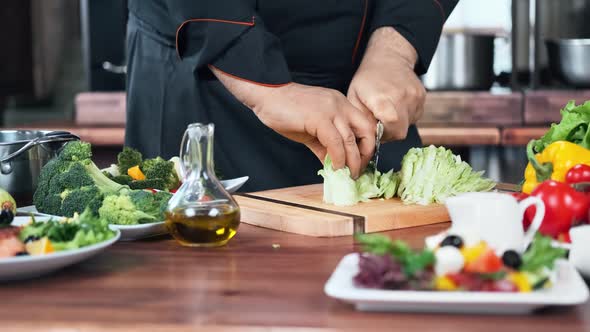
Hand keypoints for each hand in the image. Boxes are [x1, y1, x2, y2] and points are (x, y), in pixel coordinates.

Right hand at [252, 83, 375, 177]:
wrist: (267, 95)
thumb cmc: (285, 110)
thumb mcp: (311, 127)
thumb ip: (324, 144)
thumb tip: (332, 164)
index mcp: (341, 104)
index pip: (365, 126)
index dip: (367, 146)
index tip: (361, 162)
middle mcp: (340, 105)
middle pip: (366, 131)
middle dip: (366, 155)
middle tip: (358, 171)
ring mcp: (331, 110)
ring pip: (351, 140)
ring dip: (352, 162)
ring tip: (347, 175)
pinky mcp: (320, 118)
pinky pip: (335, 143)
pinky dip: (338, 159)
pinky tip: (334, 168)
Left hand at [347, 27, 425, 141]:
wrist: (389, 57)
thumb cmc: (367, 78)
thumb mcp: (354, 97)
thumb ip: (362, 119)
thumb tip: (369, 137)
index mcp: (382, 98)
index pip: (390, 127)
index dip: (382, 134)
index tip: (375, 128)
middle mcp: (402, 97)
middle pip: (400, 132)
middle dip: (389, 133)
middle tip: (380, 123)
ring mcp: (415, 97)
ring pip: (408, 125)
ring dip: (397, 124)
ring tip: (387, 111)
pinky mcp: (422, 97)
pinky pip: (414, 117)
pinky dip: (405, 117)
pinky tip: (396, 105)